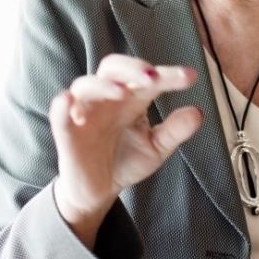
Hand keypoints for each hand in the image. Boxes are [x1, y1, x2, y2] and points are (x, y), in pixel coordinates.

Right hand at [50, 54, 201, 247]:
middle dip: (132, 68)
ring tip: (122, 92)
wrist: (100, 191)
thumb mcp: (156, 148)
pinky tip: (71, 102)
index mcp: (132, 98)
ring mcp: (85, 111)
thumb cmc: (126, 161)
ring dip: (104, 85)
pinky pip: (60, 111)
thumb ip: (175, 130)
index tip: (190, 77)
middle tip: (153, 77)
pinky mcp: (66, 130)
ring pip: (87, 84)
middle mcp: (108, 98)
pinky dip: (63, 104)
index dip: (169, 75)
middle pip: (113, 67)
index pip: (149, 78)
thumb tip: (198, 112)